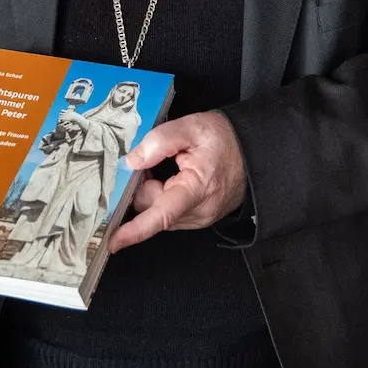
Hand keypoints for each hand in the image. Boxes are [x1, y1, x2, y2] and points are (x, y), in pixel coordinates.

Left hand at [108, 111, 245, 251]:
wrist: (254, 152)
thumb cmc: (226, 139)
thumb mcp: (193, 127)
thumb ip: (160, 140)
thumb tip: (132, 162)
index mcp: (197, 188)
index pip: (162, 214)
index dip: (135, 229)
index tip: (113, 241)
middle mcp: (199, 211)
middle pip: (151, 207)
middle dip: (143, 185)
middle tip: (155, 159)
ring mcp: (199, 218)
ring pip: (157, 211)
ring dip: (153, 190)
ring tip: (172, 166)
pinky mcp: (198, 219)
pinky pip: (167, 212)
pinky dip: (162, 195)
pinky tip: (174, 177)